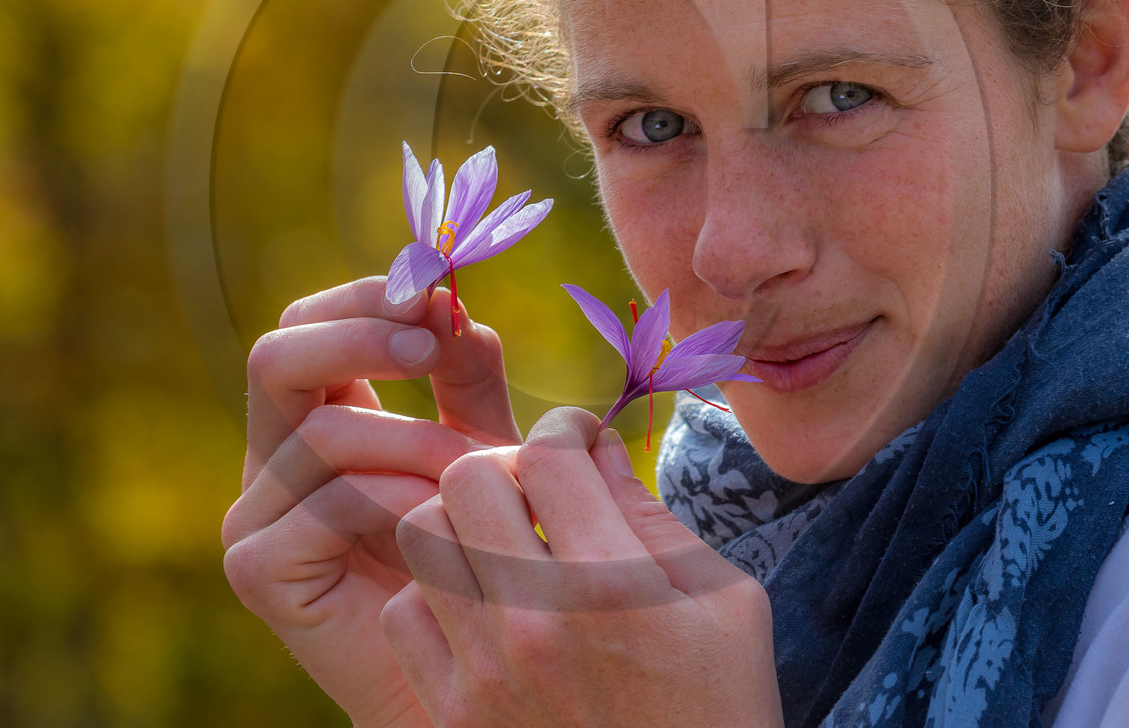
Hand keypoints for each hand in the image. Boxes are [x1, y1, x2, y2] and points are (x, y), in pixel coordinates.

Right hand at [222, 277, 520, 726]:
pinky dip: (392, 501)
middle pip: (278, 353)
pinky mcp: (259, 568)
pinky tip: (435, 524)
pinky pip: (323, 501)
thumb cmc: (482, 549)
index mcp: (315, 412)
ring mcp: (256, 514)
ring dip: (411, 441)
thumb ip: (463, 372)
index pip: (310, 320)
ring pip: (318, 431)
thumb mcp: (479, 440)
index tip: (433, 287)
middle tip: (430, 343)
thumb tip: (446, 302)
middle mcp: (273, 457)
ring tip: (471, 475)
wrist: (473, 662)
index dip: (366, 295)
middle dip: (361, 336)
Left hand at [381, 407, 783, 727]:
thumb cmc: (719, 709)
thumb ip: (652, 516)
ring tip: (504, 547)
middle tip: (537, 492)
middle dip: (505, 468)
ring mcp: (484, 672)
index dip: (567, 429)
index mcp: (611, 585)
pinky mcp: (454, 714)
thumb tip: (594, 446)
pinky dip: (434, 598)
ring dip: (462, 527)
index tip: (581, 445)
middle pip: (467, 477)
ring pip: (421, 536)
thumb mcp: (724, 604)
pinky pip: (404, 614)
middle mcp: (535, 622)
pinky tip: (482, 610)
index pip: (548, 452)